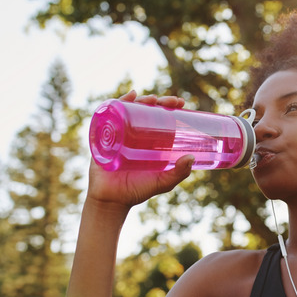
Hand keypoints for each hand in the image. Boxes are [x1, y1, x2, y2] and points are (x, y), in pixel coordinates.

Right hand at [86, 91, 193, 209]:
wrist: (112, 200)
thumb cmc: (138, 190)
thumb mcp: (162, 182)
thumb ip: (178, 173)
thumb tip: (190, 158)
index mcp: (150, 141)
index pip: (160, 117)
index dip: (169, 107)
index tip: (180, 102)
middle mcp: (135, 134)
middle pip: (146, 110)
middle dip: (158, 101)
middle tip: (170, 101)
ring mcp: (120, 133)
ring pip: (130, 110)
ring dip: (141, 100)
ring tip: (151, 99)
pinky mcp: (105, 136)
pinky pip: (110, 116)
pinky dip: (118, 103)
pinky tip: (129, 96)